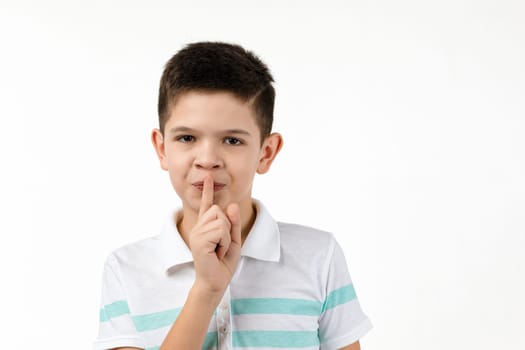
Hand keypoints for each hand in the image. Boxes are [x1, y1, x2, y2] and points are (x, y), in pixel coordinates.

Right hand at [188, 174, 241, 295]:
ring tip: (219, 250)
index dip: (207, 190)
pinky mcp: (199, 240)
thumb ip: (234, 223)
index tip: (208, 177)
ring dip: (227, 238)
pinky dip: (225, 243)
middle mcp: (199, 227)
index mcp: (205, 226)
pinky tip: (217, 253)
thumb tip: (231, 205)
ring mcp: (197, 233)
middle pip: (219, 211)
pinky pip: (220, 231)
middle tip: (222, 246)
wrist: (216, 282)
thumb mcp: (234, 240)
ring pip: (221, 221)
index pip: (207, 205)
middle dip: (228, 228)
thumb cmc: (223, 263)